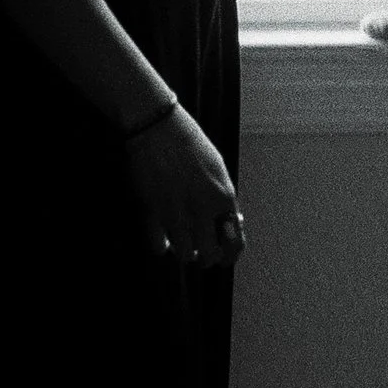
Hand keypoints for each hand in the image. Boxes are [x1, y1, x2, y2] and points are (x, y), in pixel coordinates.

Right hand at [125, 106, 243, 267]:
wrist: (158, 129)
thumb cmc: (190, 144)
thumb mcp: (218, 169)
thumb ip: (224, 198)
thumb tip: (229, 221)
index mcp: (223, 197)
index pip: (235, 241)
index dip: (230, 254)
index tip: (225, 258)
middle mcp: (202, 209)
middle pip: (209, 256)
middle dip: (206, 258)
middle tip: (202, 252)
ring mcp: (176, 212)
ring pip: (184, 255)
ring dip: (184, 252)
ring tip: (183, 243)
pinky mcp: (152, 212)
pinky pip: (158, 245)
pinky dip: (162, 246)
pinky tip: (164, 239)